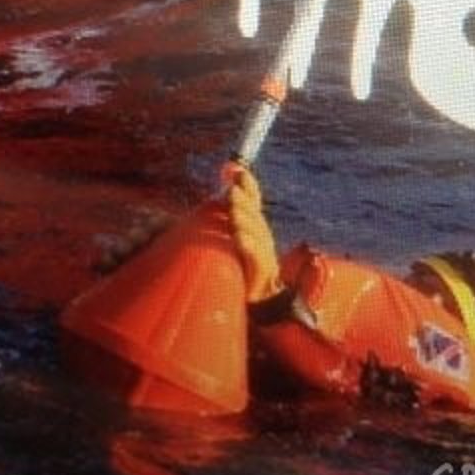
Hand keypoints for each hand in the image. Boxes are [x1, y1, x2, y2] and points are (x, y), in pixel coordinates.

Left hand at [225, 165, 283, 303]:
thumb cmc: (234, 270)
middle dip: (244, 202)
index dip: (247, 185)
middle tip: (231, 191)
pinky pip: (258, 260)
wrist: (252, 305)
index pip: (254, 201)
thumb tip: (209, 195)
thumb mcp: (227, 240)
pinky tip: (239, 238)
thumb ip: (223, 218)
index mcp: (253, 228)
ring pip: (258, 235)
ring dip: (245, 221)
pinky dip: (249, 247)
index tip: (236, 170)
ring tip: (233, 212)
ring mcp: (265, 258)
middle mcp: (262, 239)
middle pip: (255, 216)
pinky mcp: (262, 277)